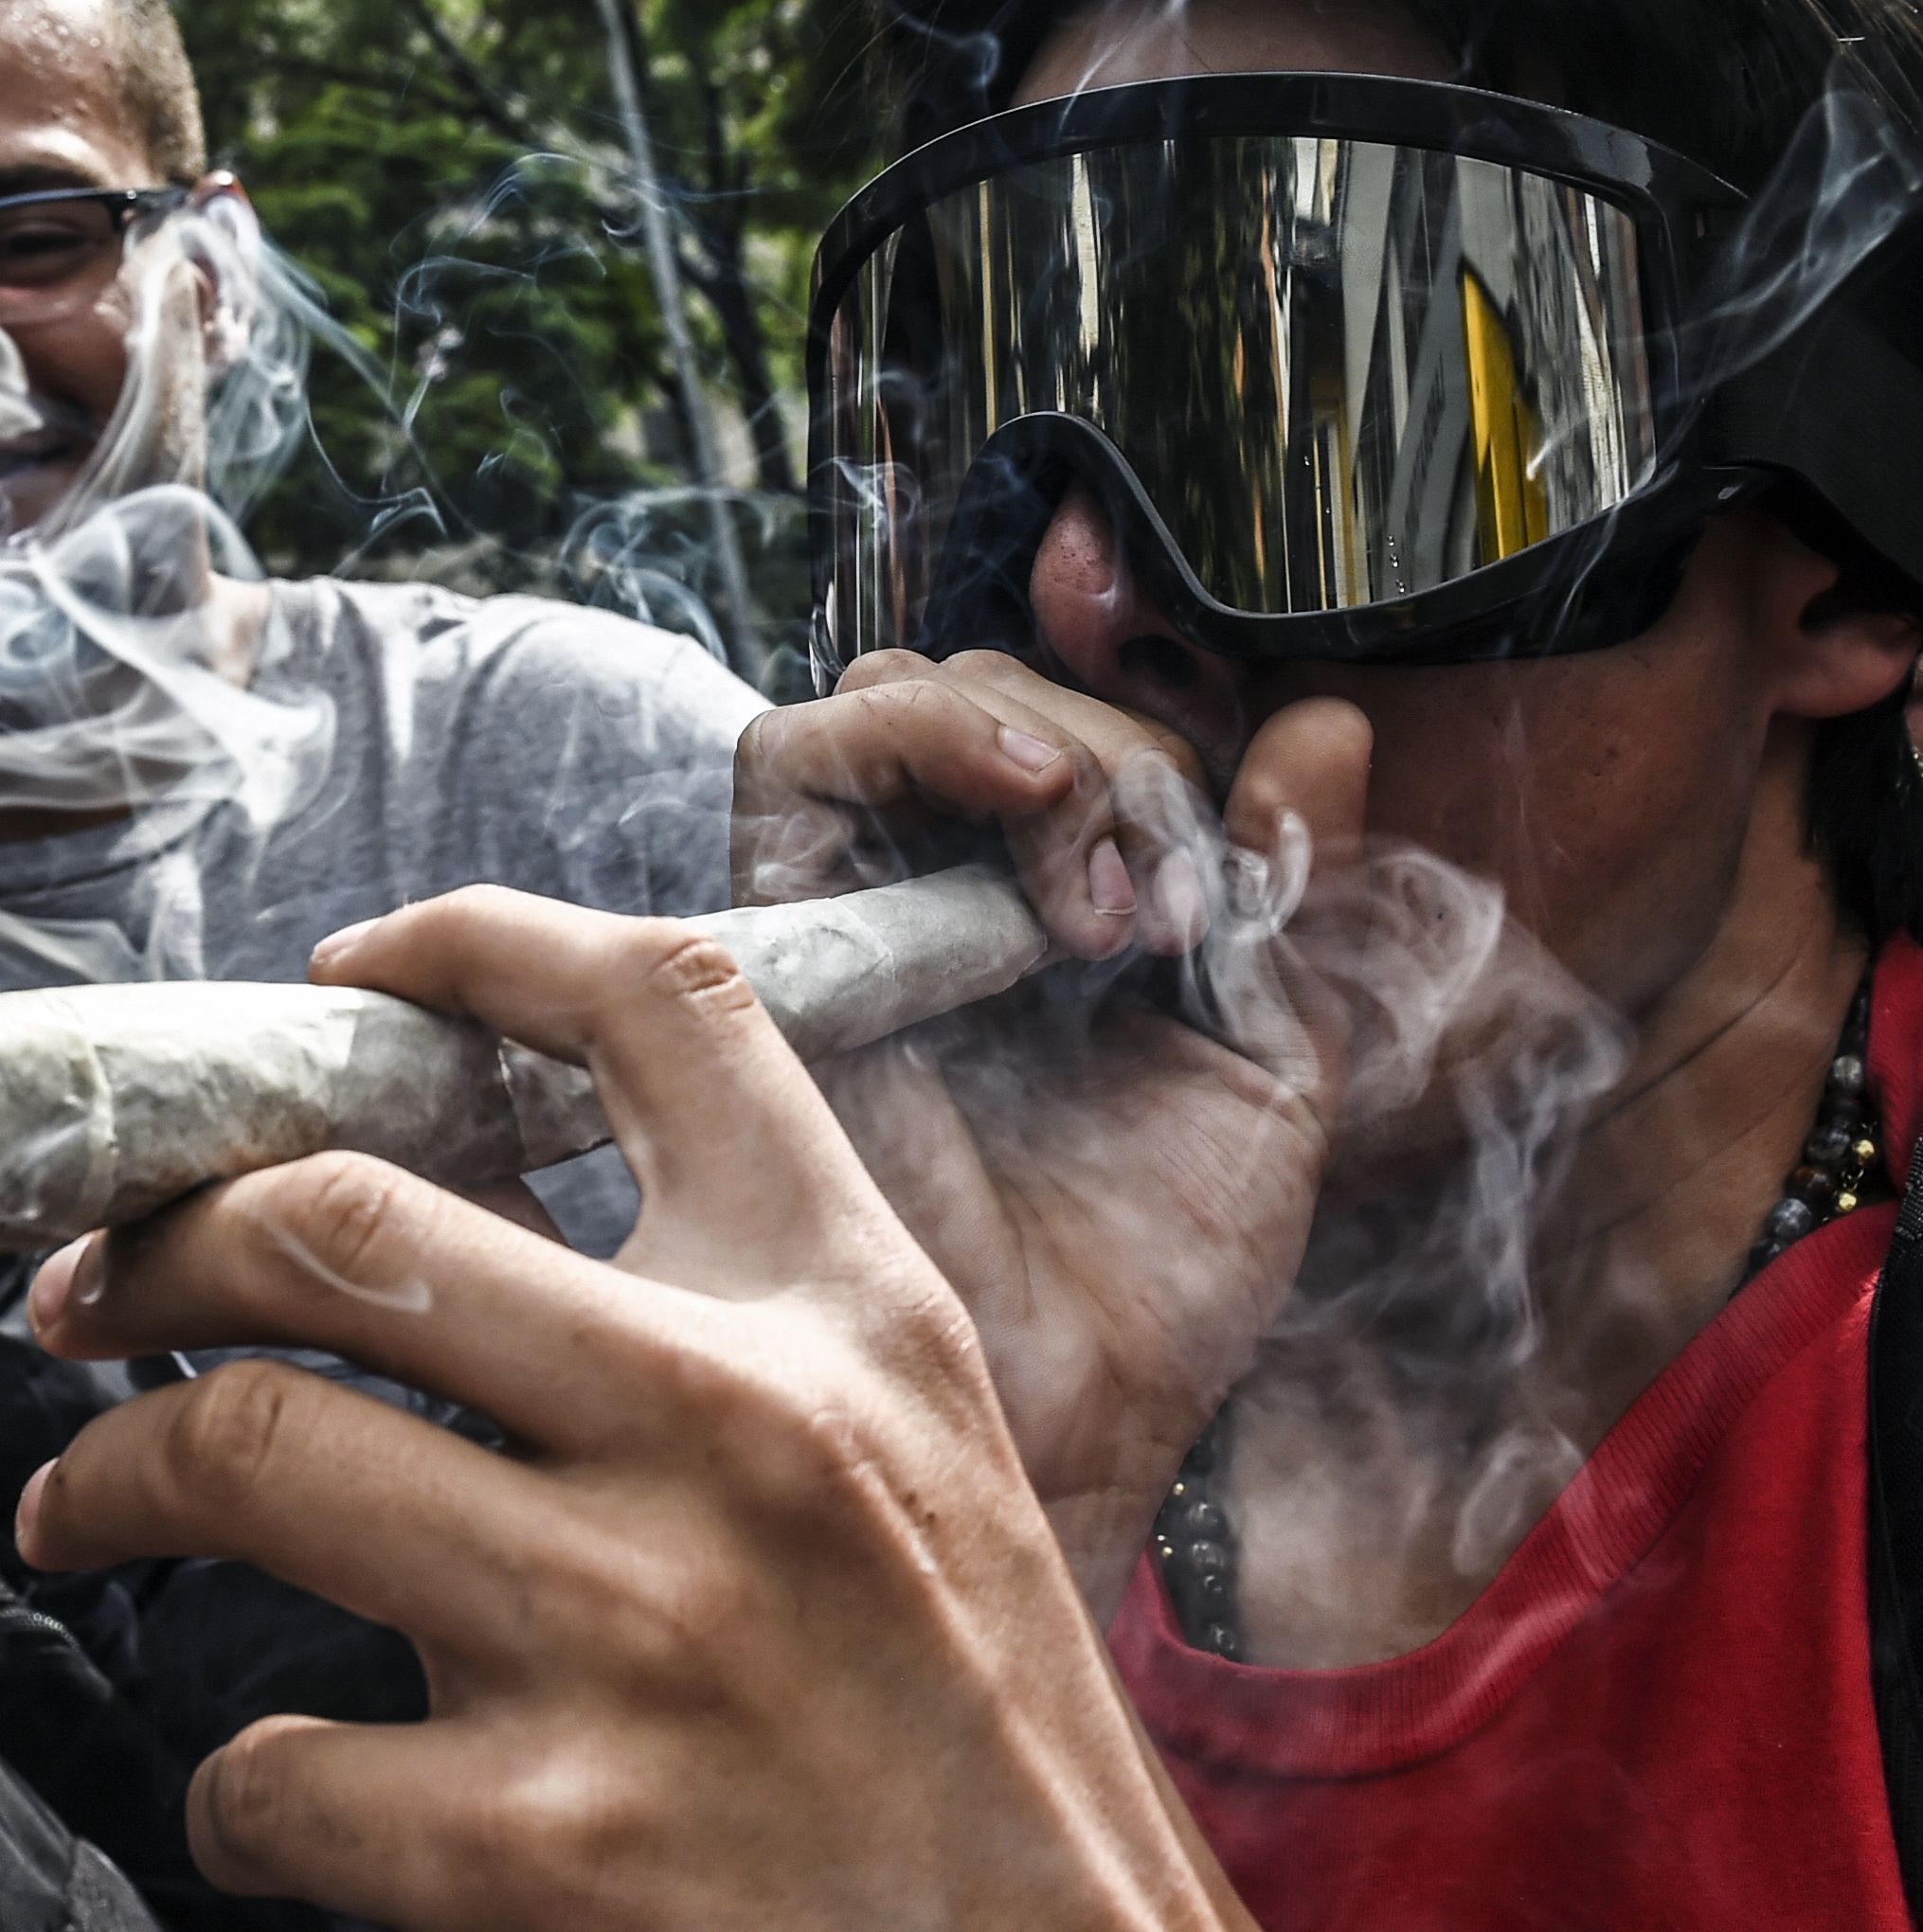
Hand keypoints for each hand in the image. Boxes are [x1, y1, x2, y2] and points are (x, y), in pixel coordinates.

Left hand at [14, 892, 1253, 1931]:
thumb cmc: (975, 1720)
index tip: (345, 975)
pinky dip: (233, 1784)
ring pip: (248, 1450)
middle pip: (342, 1219)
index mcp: (847, 1312)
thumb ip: (731, 1305)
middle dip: (158, 1243)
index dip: (476, 944)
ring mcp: (638, 1630)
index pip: (663, 1012)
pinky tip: (265, 1791)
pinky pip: (279, 1765)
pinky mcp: (551, 1842)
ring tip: (78, 1506)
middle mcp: (743, 1430)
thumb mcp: (910, 1442)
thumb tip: (445, 1212)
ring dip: (108, 1479)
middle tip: (88, 1292)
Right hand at [732, 655, 1372, 1599]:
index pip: (1067, 723)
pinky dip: (924, 734)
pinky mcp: (773, 928)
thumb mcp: (1271, 1045)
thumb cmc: (1158, 1273)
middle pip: (986, 687)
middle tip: (1179, 902)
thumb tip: (1328, 717)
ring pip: (894, 692)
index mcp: (1043, 910)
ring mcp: (848, 906)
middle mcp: (931, 894)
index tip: (1245, 800)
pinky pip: (794, 757)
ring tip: (1110, 889)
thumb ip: (1290, 885)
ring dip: (1035, 740)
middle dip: (1113, 747)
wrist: (1080, 1412)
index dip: (1149, 705)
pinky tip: (1035, 805)